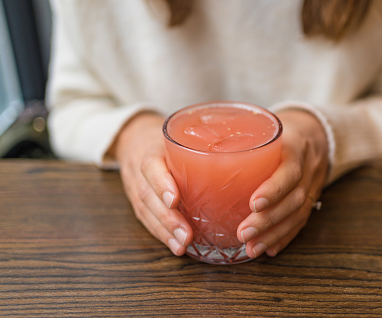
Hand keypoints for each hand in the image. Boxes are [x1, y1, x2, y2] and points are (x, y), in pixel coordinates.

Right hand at [108, 112, 192, 255]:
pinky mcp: (139, 203)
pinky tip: (177, 247)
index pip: (151, 166)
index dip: (161, 184)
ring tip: (182, 246)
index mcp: (151, 150)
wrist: (135, 139)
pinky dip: (162, 235)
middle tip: (186, 235)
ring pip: (145, 212)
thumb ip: (204, 144)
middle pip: (147, 196)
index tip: (174, 200)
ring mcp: (136, 188)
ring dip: (165, 232)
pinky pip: (147, 220)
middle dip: (167, 219)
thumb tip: (247, 158)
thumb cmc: (169, 139)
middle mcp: (140, 171)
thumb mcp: (181, 134)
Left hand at [237, 109, 328, 257]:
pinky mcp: (310, 200)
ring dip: (273, 234)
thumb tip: (188, 150)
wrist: (315, 133)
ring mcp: (312, 186)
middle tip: (243, 233)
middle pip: (293, 199)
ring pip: (298, 215)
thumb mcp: (263, 126)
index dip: (274, 189)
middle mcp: (307, 169)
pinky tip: (268, 249)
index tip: (253, 204)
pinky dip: (284, 237)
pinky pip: (300, 222)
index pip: (289, 171)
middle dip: (268, 220)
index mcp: (294, 147)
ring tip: (251, 248)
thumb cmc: (277, 130)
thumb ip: (237, 137)